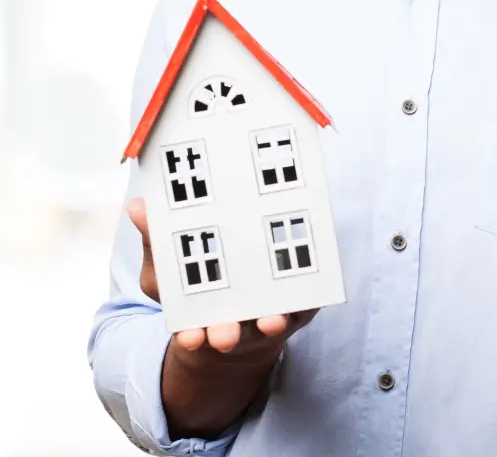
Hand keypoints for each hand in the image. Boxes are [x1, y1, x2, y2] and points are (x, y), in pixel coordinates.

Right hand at [127, 198, 317, 354]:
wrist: (246, 304)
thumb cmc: (202, 285)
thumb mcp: (171, 269)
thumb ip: (157, 242)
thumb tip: (138, 206)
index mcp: (199, 320)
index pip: (192, 333)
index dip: (191, 337)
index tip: (189, 338)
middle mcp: (234, 325)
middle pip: (231, 335)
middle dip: (227, 334)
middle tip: (225, 334)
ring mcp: (266, 316)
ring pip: (270, 324)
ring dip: (270, 322)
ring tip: (270, 320)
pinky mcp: (299, 306)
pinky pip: (306, 305)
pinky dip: (307, 300)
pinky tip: (310, 291)